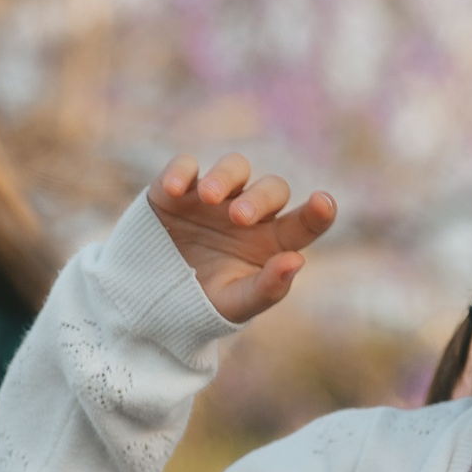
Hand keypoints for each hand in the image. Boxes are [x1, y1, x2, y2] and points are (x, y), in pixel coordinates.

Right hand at [146, 153, 336, 323]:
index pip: (305, 223)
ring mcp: (213, 198)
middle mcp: (248, 214)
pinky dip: (181, 172)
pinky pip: (185, 166)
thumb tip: (297, 261)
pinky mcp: (176, 191)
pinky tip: (175, 190)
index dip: (318, 211)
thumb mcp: (235, 305)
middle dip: (258, 199)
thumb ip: (268, 288)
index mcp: (271, 242)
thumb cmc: (201, 305)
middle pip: (271, 189)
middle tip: (239, 218)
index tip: (323, 202)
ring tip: (209, 197)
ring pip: (234, 167)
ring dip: (225, 176)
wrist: (148, 302)